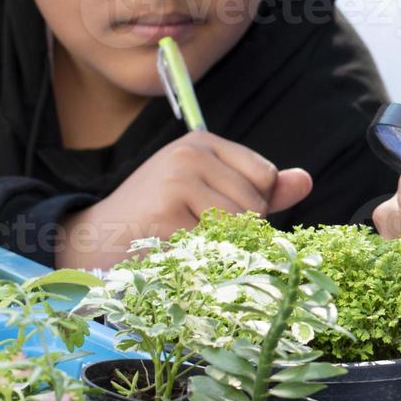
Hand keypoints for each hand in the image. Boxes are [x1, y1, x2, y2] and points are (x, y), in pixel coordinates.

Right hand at [56, 130, 311, 270]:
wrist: (93, 239)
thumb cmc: (158, 216)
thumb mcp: (208, 189)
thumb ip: (260, 187)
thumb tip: (307, 180)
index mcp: (202, 141)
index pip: (264, 176)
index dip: (253, 204)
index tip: (215, 209)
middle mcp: (189, 153)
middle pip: (255, 204)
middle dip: (236, 228)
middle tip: (192, 228)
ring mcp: (176, 182)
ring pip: (237, 227)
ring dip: (218, 245)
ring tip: (182, 238)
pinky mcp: (165, 216)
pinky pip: (212, 247)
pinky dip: (199, 259)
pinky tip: (171, 250)